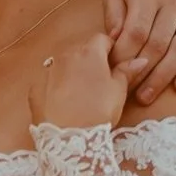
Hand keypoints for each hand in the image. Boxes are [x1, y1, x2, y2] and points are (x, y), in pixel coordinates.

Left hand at [28, 33, 152, 128]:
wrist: (68, 137)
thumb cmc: (98, 111)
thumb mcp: (118, 91)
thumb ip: (127, 71)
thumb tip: (139, 60)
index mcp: (89, 52)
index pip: (102, 39)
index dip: (111, 50)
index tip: (116, 63)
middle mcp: (66, 55)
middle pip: (82, 50)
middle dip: (92, 60)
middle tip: (102, 81)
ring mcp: (48, 70)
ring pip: (64, 64)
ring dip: (74, 72)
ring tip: (83, 93)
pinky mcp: (35, 87)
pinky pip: (49, 80)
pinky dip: (57, 86)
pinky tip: (65, 102)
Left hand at [104, 0, 175, 104]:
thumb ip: (112, 16)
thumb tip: (113, 40)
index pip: (136, 31)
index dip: (124, 56)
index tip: (113, 73)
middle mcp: (175, 0)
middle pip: (158, 43)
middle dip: (141, 71)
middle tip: (127, 91)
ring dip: (163, 77)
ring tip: (145, 96)